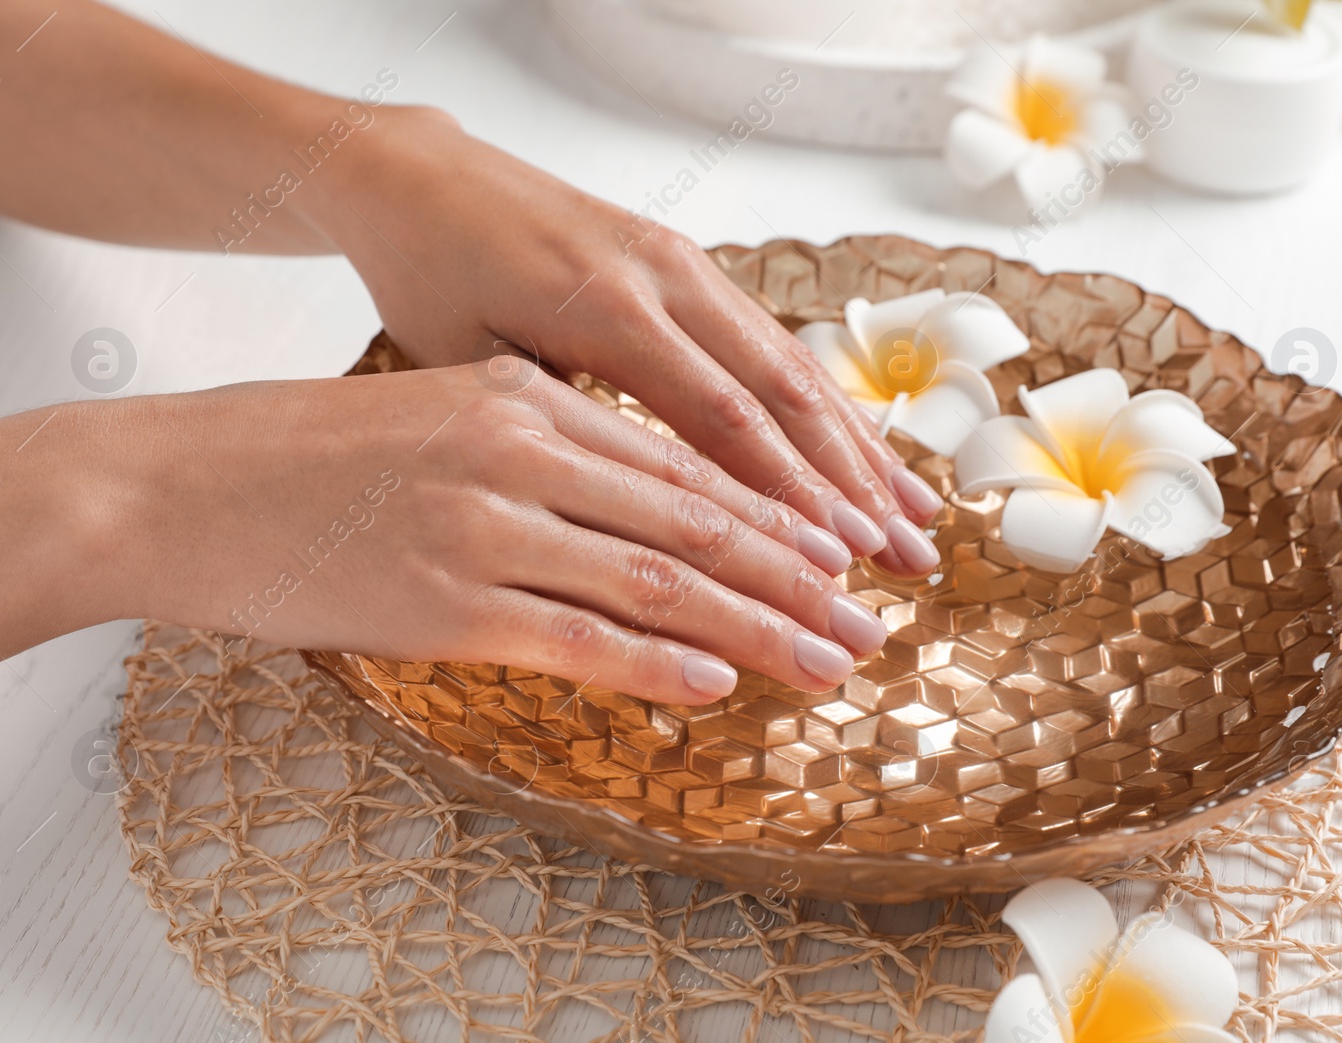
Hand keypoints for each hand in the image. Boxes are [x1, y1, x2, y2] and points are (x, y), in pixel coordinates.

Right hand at [113, 363, 888, 703]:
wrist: (166, 484)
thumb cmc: (294, 459)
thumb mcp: (431, 419)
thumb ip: (530, 453)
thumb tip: (623, 519)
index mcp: (520, 398)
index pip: (682, 465)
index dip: (774, 520)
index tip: (836, 560)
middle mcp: (518, 449)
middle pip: (697, 521)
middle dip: (797, 580)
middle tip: (867, 624)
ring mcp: (484, 525)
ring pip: (661, 579)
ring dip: (759, 628)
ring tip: (828, 664)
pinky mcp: (444, 601)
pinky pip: (581, 635)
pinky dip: (659, 662)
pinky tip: (717, 684)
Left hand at [306, 109, 946, 576]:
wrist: (425, 180)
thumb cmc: (431, 279)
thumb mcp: (471, 364)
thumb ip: (558, 428)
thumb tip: (635, 521)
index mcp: (607, 309)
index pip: (722, 417)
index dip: (787, 496)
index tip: (840, 563)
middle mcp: (666, 279)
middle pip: (784, 392)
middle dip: (854, 487)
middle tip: (910, 561)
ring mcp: (686, 266)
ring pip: (793, 366)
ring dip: (859, 451)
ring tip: (917, 520)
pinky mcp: (691, 267)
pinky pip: (771, 343)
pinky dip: (826, 410)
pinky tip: (865, 457)